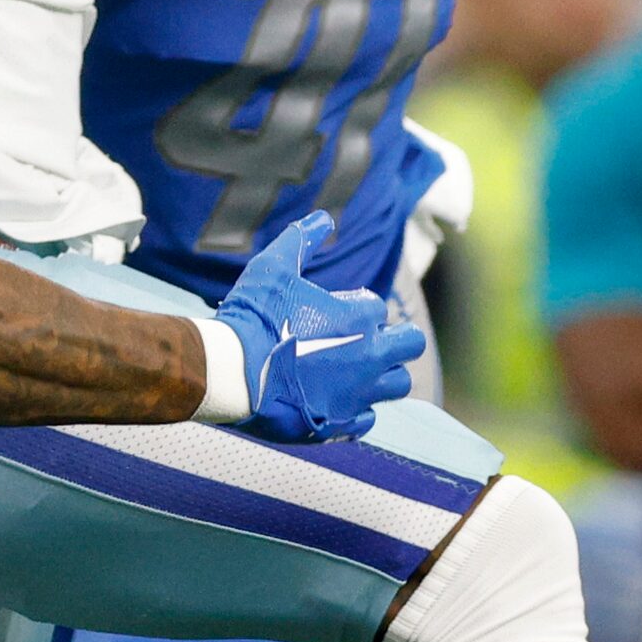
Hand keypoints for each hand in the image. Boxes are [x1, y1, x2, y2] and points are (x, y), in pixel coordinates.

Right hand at [213, 211, 422, 441]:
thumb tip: (323, 217)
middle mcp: (368, 357)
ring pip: (398, 385)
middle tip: (367, 338)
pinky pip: (368, 419)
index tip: (332, 309)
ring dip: (384, 374)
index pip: (376, 307)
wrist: (231, 372)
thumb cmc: (252, 315)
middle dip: (395, 338)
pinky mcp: (340, 424)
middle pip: (411, 344)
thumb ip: (301, 240)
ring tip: (356, 370)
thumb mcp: (273, 266)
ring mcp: (357, 394)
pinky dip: (358, 409)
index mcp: (358, 318)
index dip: (355, 305)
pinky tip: (336, 399)